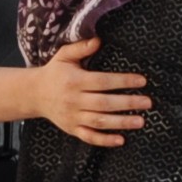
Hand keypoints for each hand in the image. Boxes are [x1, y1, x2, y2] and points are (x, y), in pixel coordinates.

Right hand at [36, 36, 152, 146]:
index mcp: (74, 81)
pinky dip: (104, 141)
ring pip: (99, 122)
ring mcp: (73, 116)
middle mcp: (74, 100)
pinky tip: (121, 140)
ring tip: (141, 121)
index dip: (122, 81)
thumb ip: (81, 47)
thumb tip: (99, 40)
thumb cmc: (55, 72)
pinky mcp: (71, 129)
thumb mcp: (64, 56)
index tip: (141, 81)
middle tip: (148, 102)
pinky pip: (89, 137)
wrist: (34, 94)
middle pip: (104, 104)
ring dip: (121, 123)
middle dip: (127, 103)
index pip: (102, 82)